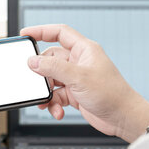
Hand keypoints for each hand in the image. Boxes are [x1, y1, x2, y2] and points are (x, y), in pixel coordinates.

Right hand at [21, 24, 148, 142]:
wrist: (122, 118)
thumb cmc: (111, 94)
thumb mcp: (78, 78)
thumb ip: (53, 68)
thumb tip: (33, 61)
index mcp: (84, 50)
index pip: (60, 33)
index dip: (41, 31)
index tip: (25, 34)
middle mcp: (79, 62)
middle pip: (50, 60)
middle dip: (41, 73)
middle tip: (34, 81)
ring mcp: (76, 79)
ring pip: (51, 80)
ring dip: (47, 93)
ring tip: (46, 102)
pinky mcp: (74, 94)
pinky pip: (56, 95)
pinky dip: (54, 104)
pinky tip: (57, 111)